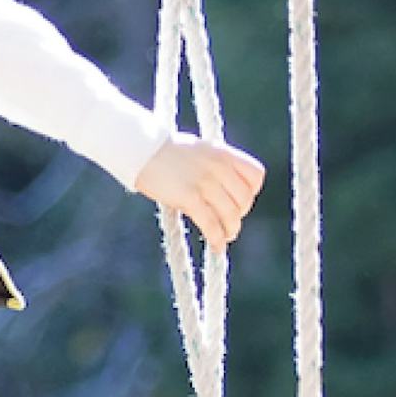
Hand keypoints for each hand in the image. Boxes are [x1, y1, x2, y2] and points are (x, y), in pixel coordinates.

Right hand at [134, 134, 265, 247]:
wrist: (140, 149)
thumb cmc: (164, 151)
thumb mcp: (199, 150)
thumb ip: (215, 166)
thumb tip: (223, 189)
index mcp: (223, 153)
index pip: (255, 176)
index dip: (251, 192)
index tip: (240, 201)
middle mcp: (219, 167)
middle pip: (244, 199)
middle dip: (239, 214)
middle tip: (229, 221)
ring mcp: (205, 183)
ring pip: (231, 214)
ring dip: (231, 229)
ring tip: (225, 236)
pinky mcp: (189, 198)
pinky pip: (211, 224)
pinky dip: (217, 238)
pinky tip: (216, 246)